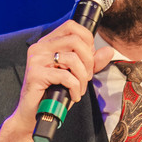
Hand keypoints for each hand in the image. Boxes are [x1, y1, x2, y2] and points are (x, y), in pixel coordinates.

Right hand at [0, 20, 113, 141]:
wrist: (33, 115)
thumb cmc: (53, 94)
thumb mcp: (76, 75)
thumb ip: (91, 63)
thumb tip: (108, 51)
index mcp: (47, 43)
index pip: (71, 26)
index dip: (87, 40)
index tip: (89, 58)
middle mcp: (40, 47)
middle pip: (75, 41)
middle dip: (88, 61)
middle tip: (86, 77)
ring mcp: (36, 60)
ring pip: (72, 59)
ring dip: (82, 77)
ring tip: (79, 89)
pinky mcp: (35, 74)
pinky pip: (65, 76)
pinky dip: (75, 88)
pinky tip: (73, 96)